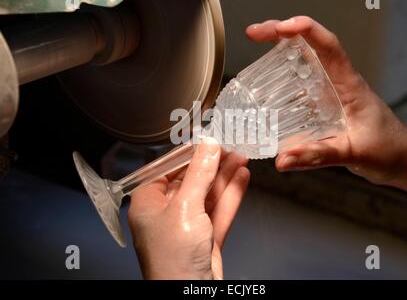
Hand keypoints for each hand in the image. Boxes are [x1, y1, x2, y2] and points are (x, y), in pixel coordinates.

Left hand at [128, 138, 249, 279]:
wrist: (190, 295)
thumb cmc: (173, 258)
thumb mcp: (185, 207)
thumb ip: (199, 174)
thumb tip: (208, 145)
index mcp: (148, 203)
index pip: (168, 169)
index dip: (190, 153)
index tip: (208, 139)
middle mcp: (166, 212)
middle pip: (192, 180)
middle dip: (212, 164)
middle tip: (230, 145)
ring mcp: (187, 225)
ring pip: (208, 195)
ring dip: (225, 177)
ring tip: (241, 156)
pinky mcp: (205, 237)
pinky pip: (219, 211)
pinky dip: (231, 195)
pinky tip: (242, 178)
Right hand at [246, 17, 406, 210]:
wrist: (402, 159)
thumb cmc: (388, 150)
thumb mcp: (354, 152)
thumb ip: (319, 155)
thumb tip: (283, 160)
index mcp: (349, 84)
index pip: (328, 46)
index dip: (305, 30)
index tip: (279, 28)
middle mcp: (338, 83)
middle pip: (310, 47)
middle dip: (282, 34)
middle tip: (254, 33)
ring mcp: (331, 92)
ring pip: (304, 62)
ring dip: (280, 50)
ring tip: (255, 46)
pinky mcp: (325, 105)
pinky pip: (301, 84)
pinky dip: (283, 77)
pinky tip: (266, 84)